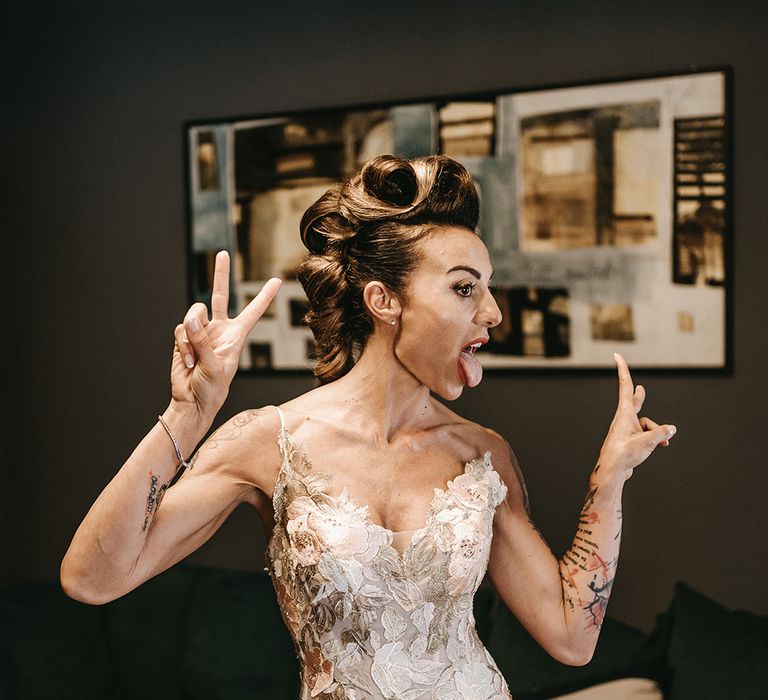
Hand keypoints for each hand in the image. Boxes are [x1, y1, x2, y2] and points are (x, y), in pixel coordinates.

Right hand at [170, 251, 280, 419]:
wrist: (192, 400)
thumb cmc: (212, 388)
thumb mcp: (214, 366)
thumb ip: (203, 341)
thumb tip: (192, 318)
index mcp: (236, 336)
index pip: (253, 311)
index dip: (265, 296)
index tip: (278, 280)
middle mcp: (219, 329)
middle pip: (220, 295)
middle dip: (220, 274)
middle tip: (223, 253)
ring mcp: (201, 331)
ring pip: (193, 314)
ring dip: (191, 336)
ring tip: (194, 358)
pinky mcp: (185, 337)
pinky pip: (180, 330)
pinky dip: (182, 345)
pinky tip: (187, 361)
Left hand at [597, 353, 676, 481]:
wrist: (613, 471)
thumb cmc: (625, 453)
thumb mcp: (648, 441)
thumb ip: (661, 432)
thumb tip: (671, 429)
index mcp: (624, 413)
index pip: (625, 387)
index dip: (623, 370)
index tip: (617, 355)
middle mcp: (623, 419)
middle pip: (633, 403)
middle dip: (639, 396)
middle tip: (640, 388)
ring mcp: (626, 430)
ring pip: (647, 425)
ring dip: (657, 432)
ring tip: (663, 442)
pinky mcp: (628, 440)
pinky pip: (645, 435)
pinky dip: (653, 438)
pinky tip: (659, 445)